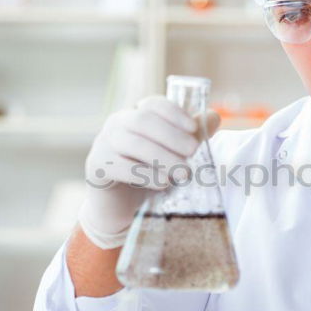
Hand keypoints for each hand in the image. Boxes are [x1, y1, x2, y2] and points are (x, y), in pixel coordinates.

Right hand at [79, 95, 220, 248]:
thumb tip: (213, 117)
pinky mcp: (96, 167)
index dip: (174, 113)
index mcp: (136, 115)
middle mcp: (117, 124)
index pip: (153, 104)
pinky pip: (119, 166)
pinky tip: (162, 183)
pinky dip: (144, 174)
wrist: (118, 206)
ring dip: (161, 156)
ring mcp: (104, 144)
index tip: (194, 128)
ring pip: (131, 142)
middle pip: (142, 120)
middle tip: (193, 152)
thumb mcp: (172, 155)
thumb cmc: (148, 174)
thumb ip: (191, 136)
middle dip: (171, 135)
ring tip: (183, 172)